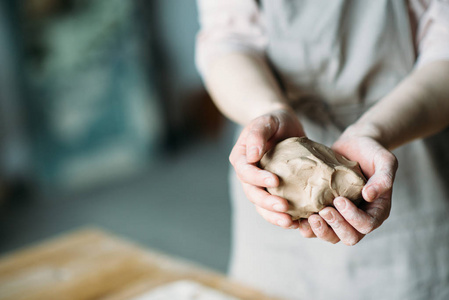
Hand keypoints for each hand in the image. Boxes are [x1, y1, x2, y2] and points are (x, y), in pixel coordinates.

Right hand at [229, 108, 304, 228]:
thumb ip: (258, 134)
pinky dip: (284, 217)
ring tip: (290, 223)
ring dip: (274, 216)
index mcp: (241, 158)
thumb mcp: (267, 121)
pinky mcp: (275, 191)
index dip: (257, 179)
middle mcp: (247, 175)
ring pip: (261, 206)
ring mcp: (260, 185)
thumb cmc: (274, 121)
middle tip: (285, 208)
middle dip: (267, 203)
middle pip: (252, 193)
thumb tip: (252, 155)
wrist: (285, 127)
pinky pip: (275, 208)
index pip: (245, 172)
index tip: (275, 181)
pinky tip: (298, 223)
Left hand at [298, 130, 397, 245]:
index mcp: (377, 211)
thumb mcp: (384, 160)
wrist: (354, 144)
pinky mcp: (325, 210)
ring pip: (332, 236)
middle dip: (335, 227)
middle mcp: (359, 218)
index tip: (339, 200)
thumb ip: (383, 178)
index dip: (353, 217)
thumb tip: (369, 196)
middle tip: (323, 211)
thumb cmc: (372, 152)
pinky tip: (298, 219)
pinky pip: (317, 226)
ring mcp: (341, 216)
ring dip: (320, 231)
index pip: (367, 225)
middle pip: (349, 237)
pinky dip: (308, 226)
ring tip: (310, 218)